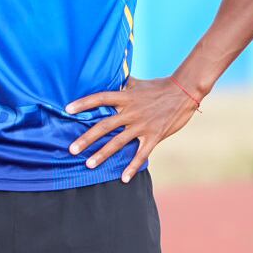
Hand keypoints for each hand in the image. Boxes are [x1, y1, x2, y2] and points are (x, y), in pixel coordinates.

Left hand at [64, 77, 201, 182]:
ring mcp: (142, 125)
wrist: (184, 92)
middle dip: (87, 138)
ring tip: (89, 164)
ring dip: (103, 154)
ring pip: (119, 142)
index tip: (67, 109)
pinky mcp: (154, 136)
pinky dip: (133, 167)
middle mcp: (131, 112)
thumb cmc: (159, 86)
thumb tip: (111, 74)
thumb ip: (123, 83)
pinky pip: (141, 154)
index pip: (100, 98)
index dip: (84, 103)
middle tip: (72, 149)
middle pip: (105, 126)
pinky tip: (123, 178)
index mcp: (126, 97)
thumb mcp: (138, 83)